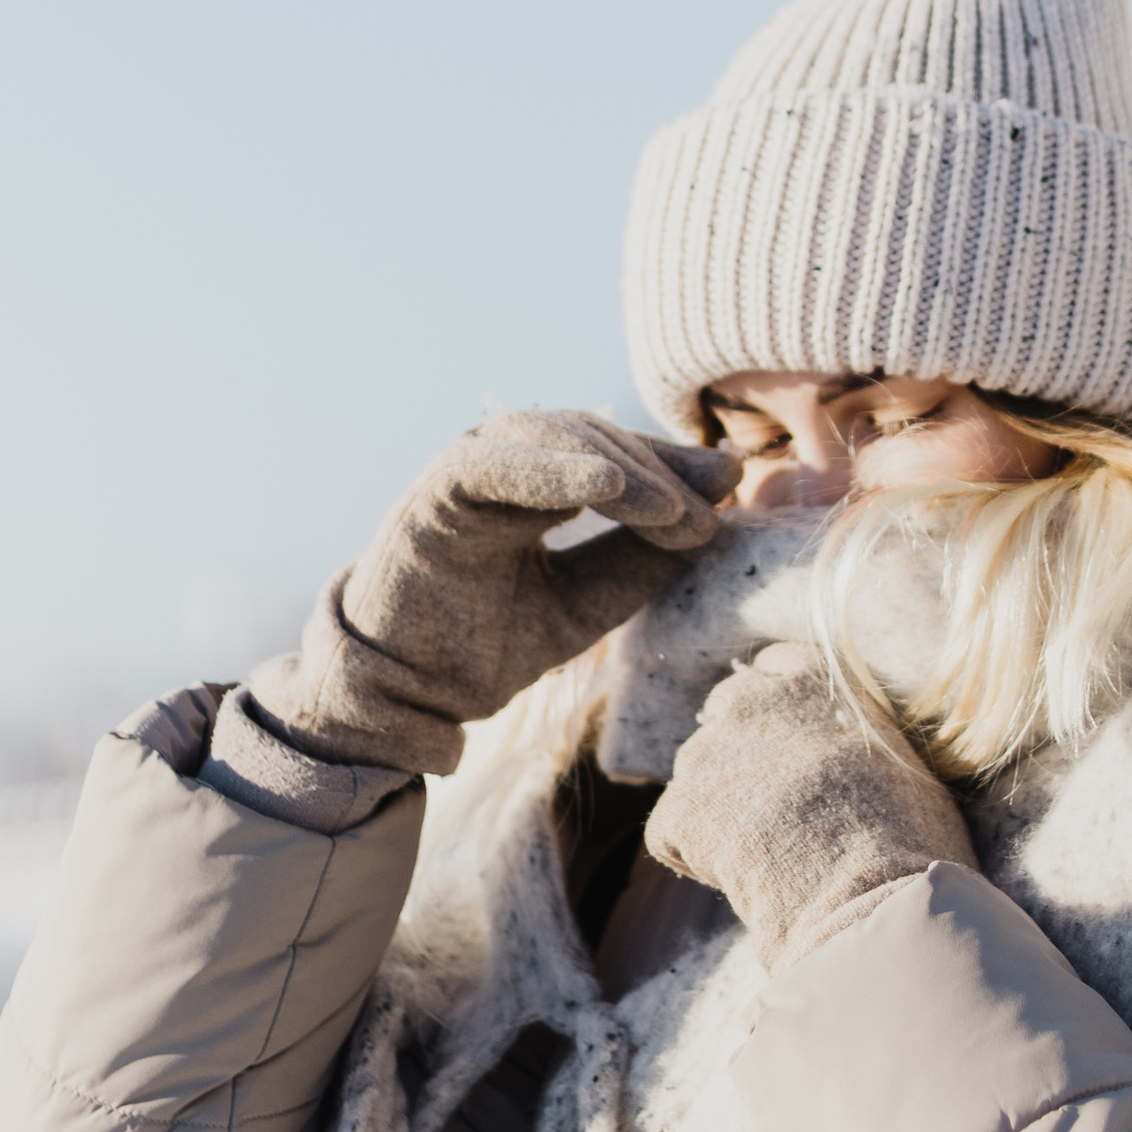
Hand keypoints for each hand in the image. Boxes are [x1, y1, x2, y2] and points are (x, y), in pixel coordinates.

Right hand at [260, 410, 740, 775]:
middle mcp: (505, 466)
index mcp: (539, 485)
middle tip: (705, 511)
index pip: (617, 454)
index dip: (673, 465)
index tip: (727, 486)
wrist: (403, 695)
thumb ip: (639, 564)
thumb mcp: (583, 607)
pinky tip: (605, 484)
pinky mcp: (433, 494)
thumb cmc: (482, 646)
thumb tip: (714, 518)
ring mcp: (467, 473)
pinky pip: (492, 461)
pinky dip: (552, 466)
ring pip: (552, 436)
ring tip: (669, 507)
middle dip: (657, 469)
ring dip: (619, 467)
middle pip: (594, 438)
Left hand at [644, 643, 972, 969]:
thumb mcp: (900, 759)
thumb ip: (861, 739)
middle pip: (726, 712)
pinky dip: (693, 857)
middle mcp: (752, 700)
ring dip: (718, 805)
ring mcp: (708, 752)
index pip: (775, 669)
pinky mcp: (680, 808)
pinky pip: (670, 832)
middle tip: (773, 807)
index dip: (781, 714)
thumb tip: (857, 761)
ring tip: (761, 854)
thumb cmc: (907, 838)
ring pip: (697, 774)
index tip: (794, 752)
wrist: (870, 893)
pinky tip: (738, 883)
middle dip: (740, 752)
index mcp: (813, 678)